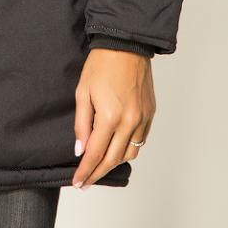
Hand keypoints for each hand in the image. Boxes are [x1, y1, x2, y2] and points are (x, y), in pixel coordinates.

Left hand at [72, 48, 155, 188]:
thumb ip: (81, 124)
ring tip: (99, 165)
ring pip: (130, 154)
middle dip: (97, 173)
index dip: (85, 171)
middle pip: (113, 159)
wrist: (126, 45)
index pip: (95, 154)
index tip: (78, 182)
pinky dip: (129, 149)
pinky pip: (141, 140)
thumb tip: (80, 150)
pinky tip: (117, 148)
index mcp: (110, 116)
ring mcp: (143, 119)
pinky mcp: (150, 113)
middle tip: (85, 182)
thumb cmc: (101, 65)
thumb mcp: (83, 92)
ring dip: (114, 163)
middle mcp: (130, 122)